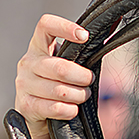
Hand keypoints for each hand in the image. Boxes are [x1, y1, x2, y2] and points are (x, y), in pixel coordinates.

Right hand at [14, 14, 94, 135]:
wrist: (36, 114)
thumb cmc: (56, 83)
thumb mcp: (66, 63)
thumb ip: (82, 50)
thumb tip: (114, 24)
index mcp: (38, 46)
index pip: (46, 25)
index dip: (65, 27)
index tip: (84, 36)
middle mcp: (28, 63)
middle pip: (61, 68)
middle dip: (83, 77)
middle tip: (89, 81)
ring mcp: (24, 84)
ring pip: (60, 90)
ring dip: (79, 96)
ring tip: (82, 96)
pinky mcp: (26, 105)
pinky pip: (56, 107)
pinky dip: (70, 110)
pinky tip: (72, 109)